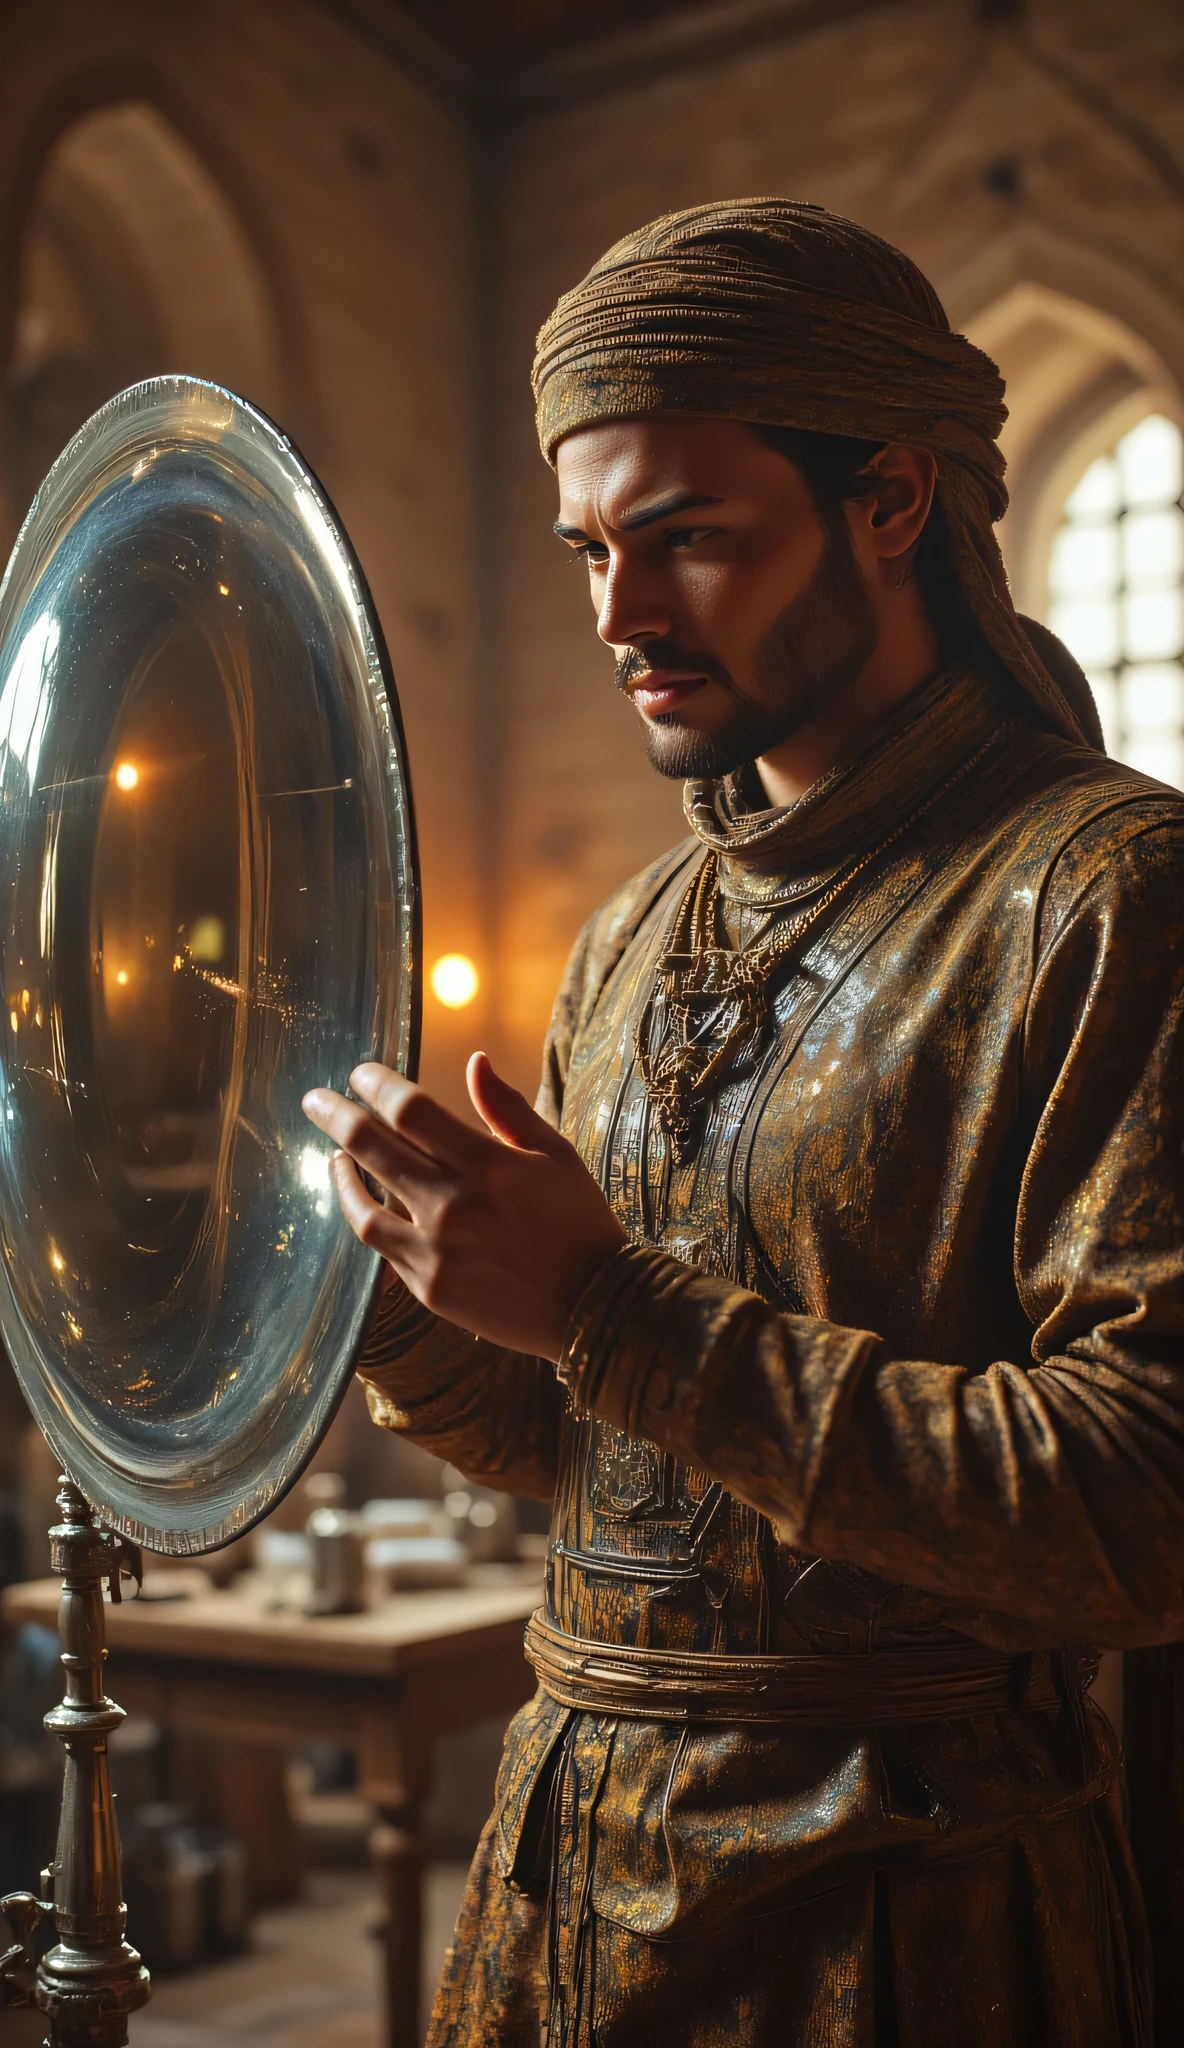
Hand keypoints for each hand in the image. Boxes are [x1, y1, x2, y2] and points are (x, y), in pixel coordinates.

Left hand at [301, 1053, 626, 1360]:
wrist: (594, 1307)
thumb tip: (474, 1061)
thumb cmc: (578, 1222)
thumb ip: (508, 1108)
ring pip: (362, 1202)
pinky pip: (378, 1243)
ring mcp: (436, 1250)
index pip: (410, 1110)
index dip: (377, 1085)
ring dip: (340, 1167)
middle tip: (315, 1098)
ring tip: (331, 1150)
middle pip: (372, 1146)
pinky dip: (359, 1211)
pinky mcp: (428, 1287)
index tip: (361, 1073)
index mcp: (489, 1164)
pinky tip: (355, 1195)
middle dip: (335, 1114)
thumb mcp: (555, 1155)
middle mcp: (454, 1205)